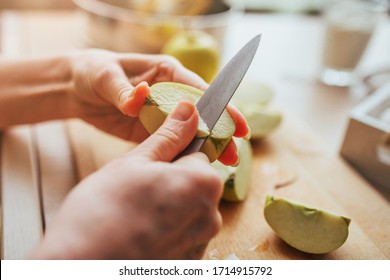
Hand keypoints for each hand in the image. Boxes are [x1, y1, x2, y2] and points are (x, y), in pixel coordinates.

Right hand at [32, 100, 222, 258]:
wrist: (80, 265)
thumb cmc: (102, 211)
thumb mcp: (136, 161)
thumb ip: (169, 135)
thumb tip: (189, 110)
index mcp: (204, 182)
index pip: (198, 153)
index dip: (172, 153)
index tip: (153, 161)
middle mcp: (211, 215)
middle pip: (194, 182)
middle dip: (170, 179)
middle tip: (136, 188)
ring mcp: (199, 242)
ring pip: (186, 207)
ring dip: (166, 205)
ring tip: (134, 211)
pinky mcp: (186, 261)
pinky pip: (180, 233)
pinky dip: (164, 229)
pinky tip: (138, 231)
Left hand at [69, 49, 248, 164]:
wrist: (76, 89)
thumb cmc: (93, 72)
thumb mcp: (105, 76)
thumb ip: (122, 91)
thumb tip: (139, 99)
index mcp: (167, 73)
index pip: (200, 90)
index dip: (221, 108)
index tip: (238, 125)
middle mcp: (170, 93)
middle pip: (202, 114)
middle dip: (221, 132)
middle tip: (235, 154)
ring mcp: (162, 114)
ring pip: (191, 131)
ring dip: (207, 147)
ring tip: (225, 164)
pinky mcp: (151, 131)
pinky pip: (172, 143)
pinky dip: (185, 154)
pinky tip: (196, 166)